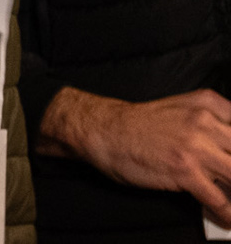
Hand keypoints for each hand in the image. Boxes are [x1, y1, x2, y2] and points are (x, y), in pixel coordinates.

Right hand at [39, 86, 230, 222]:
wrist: (104, 131)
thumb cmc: (140, 124)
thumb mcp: (184, 109)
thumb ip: (214, 124)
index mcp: (209, 104)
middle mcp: (206, 122)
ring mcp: (196, 147)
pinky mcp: (185, 171)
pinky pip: (219, 199)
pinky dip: (227, 213)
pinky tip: (226, 218)